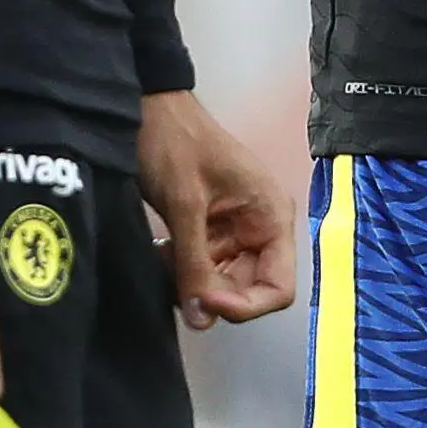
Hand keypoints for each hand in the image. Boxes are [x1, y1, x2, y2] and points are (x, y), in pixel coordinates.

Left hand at [137, 90, 299, 329]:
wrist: (147, 107)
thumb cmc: (174, 143)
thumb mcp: (185, 205)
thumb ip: (194, 265)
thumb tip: (202, 320)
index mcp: (271, 215)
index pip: (278, 288)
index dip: (245, 304)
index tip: (204, 298)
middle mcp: (260, 225)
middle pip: (250, 288)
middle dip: (213, 293)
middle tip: (175, 282)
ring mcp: (236, 228)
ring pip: (223, 281)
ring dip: (193, 281)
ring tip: (164, 259)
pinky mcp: (211, 228)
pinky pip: (204, 265)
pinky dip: (182, 268)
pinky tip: (161, 252)